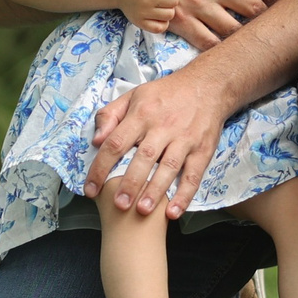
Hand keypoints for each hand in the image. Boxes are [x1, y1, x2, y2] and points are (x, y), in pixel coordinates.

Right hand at [82, 0, 280, 49]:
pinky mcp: (181, 20)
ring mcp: (198, 6)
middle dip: (266, 17)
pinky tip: (225, 45)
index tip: (277, 1)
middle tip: (269, 21)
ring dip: (246, 35)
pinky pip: (207, 42)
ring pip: (235, 31)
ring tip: (250, 35)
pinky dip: (220, 47)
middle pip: (255, 10)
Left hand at [86, 68, 235, 218]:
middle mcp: (162, 127)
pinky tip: (174, 212)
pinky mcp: (202, 149)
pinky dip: (185, 194)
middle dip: (130, 183)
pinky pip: (194, 175)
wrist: (207, 85)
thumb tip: (96, 141)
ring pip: (169, 167)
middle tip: (119, 205)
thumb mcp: (133, 95)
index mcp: (141, 114)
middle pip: (144, 157)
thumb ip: (110, 116)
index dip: (101, 167)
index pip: (116, 143)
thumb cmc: (165, 94)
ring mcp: (184, 139)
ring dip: (156, 190)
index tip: (90, 189)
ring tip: (142, 210)